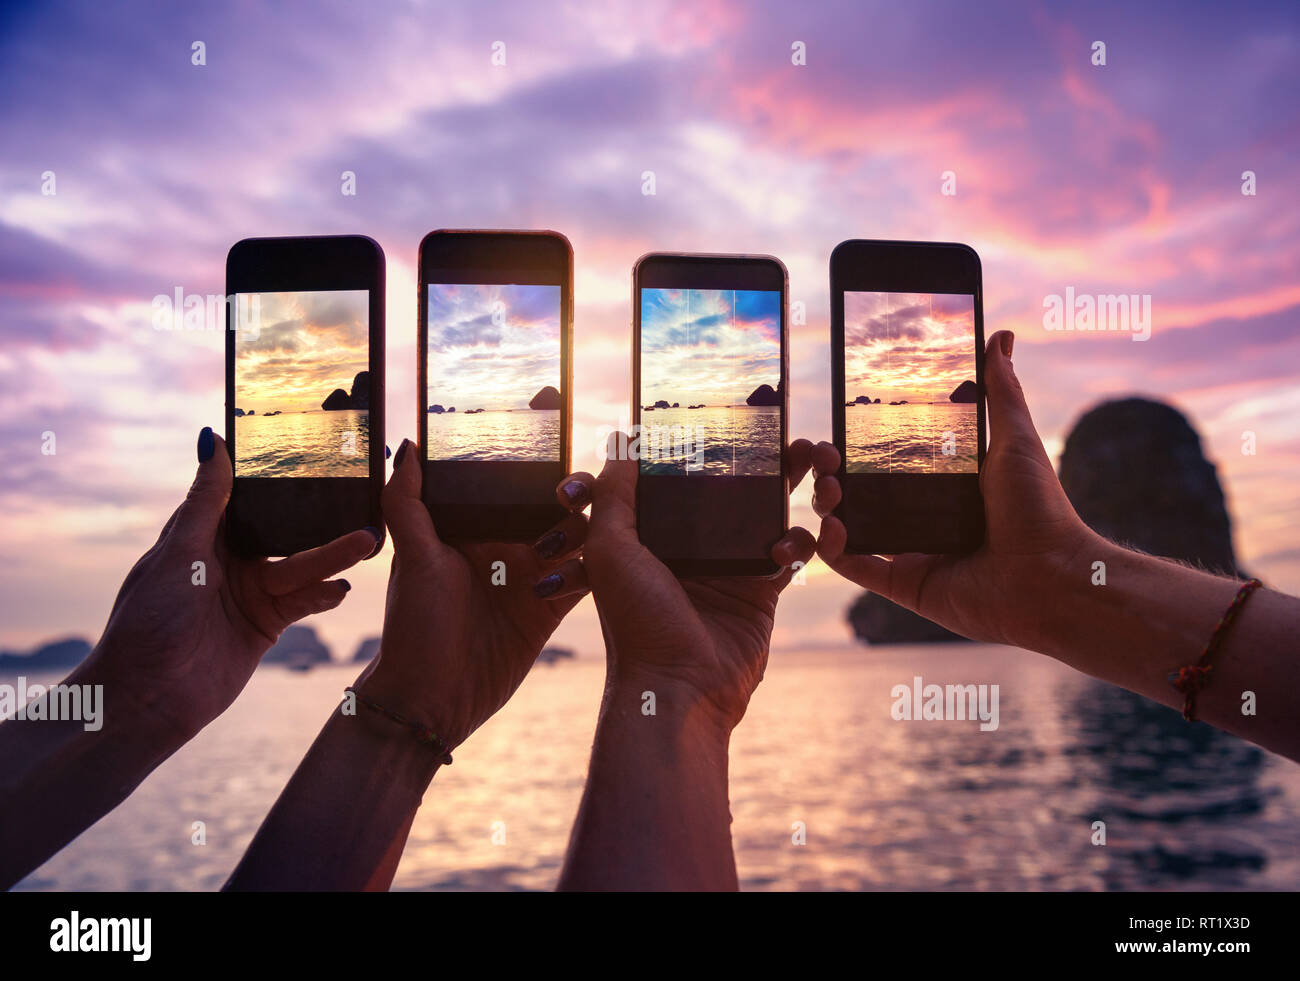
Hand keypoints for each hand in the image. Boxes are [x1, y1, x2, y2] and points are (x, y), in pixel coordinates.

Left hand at [83, 427, 376, 743]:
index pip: (247, 494)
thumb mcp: (179, 552)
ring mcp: (251, 592)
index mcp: (202, 533)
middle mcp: (230, 559)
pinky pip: (304, 601)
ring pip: (301, 565)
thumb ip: (205, 500)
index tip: (319, 448)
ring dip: (332, 555)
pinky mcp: (268, 624)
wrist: (149, 698)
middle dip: (318, 518)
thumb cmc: (149, 620)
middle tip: (361, 497)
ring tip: (366, 542)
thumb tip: (211, 438)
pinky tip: (343, 587)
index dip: (279, 475)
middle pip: (284, 530)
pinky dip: (324, 594)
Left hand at [355, 439, 589, 749]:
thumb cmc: (413, 627)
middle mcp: (506, 544)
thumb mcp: (412, 559)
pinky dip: (602, 565)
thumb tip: (405, 443)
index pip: (501, 472)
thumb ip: (407, 502)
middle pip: (547, 498)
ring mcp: (532, 575)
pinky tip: (618, 551)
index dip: (525, 436)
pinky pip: (586, 578)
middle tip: (597, 461)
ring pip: (576, 533)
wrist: (431, 698)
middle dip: (573, 475)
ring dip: (592, 520)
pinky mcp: (551, 608)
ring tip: (608, 509)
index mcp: (473, 526)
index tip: (545, 397)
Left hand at [544, 437, 820, 732]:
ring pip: (766, 514)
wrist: (679, 691)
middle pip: (731, 489)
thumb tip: (620, 440)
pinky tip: (797, 537)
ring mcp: (727, 567)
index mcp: (651, 533)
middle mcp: (689, 546)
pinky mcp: (759, 592)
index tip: (735, 412)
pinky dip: (800, 541)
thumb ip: (614, 494)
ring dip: (792, 488)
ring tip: (815, 465)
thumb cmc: (636, 624)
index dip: (708, 445)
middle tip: (791, 433)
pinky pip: (788, 554)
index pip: (682, 476)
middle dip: (763, 460)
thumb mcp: (611, 550)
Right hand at [815, 330, 1100, 648]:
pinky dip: (835, 551)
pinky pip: (860, 569)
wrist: (1053, 577)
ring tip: (827, 486)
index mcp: (949, 487)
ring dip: (829, 506)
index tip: (841, 425)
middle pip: (865, 493)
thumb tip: (1001, 335)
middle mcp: (928, 520)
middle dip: (835, 473)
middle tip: (826, 456)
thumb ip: (1001, 390)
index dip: (861, 445)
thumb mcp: (1015, 439)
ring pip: (855, 528)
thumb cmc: (1042, 510)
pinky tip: (829, 527)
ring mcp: (916, 554)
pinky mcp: (908, 586)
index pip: (893, 461)